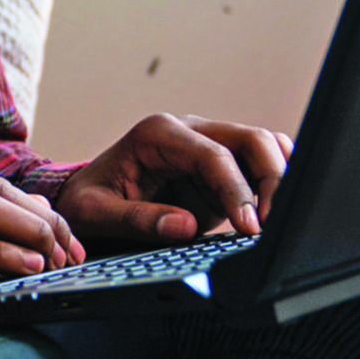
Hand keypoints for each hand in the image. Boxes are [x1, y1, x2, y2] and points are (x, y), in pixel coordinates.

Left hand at [55, 113, 290, 245]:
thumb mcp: (97, 213)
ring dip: (279, 178)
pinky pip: (258, 167)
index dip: (237, 190)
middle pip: (251, 140)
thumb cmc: (86, 201)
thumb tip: (185, 225)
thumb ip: (138, 218)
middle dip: (272, 178)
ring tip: (276, 220)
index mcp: (158, 134)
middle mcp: (188, 132)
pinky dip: (273, 185)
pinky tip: (270, 214)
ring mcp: (207, 147)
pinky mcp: (219, 170)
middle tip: (271, 223)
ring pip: (263, 148)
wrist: (81, 199)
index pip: (214, 154)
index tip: (249, 226)